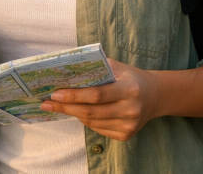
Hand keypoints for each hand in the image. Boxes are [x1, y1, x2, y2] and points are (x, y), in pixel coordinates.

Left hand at [41, 60, 158, 140]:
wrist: (155, 96)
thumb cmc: (131, 77)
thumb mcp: (118, 67)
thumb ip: (97, 68)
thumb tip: (67, 71)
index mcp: (130, 89)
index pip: (97, 95)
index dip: (74, 96)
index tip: (55, 93)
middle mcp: (131, 109)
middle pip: (91, 112)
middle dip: (66, 107)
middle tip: (48, 103)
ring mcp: (129, 125)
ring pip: (92, 122)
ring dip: (74, 114)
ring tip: (60, 106)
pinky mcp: (126, 135)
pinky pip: (98, 129)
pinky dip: (87, 121)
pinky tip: (80, 112)